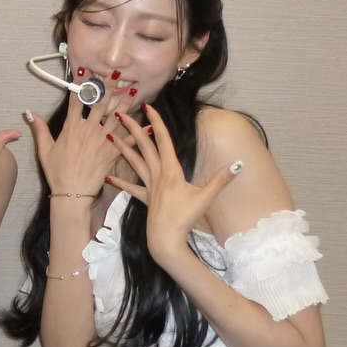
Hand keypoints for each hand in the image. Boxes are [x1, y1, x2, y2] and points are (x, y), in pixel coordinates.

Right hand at [23, 67, 130, 200]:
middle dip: (109, 86)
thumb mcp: (45, 150)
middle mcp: (88, 130)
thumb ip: (40, 129)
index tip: (85, 70)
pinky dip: (139, 132)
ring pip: (116, 116)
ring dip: (126, 102)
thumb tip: (30, 113)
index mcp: (72, 127)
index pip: (76, 100)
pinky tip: (149, 124)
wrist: (72, 193)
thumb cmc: (57, 173)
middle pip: (100, 103)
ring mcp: (102, 140)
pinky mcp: (112, 152)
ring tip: (134, 88)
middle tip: (117, 72)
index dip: (80, 84)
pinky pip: (128, 139)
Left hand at [106, 104, 243, 262]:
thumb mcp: (206, 198)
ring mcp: (149, 187)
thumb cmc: (185, 219)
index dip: (157, 122)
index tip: (148, 107)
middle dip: (132, 128)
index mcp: (172, 170)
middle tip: (120, 113)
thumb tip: (239, 164)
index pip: (164, 140)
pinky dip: (120, 181)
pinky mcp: (145, 199)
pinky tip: (108, 176)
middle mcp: (158, 175)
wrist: (166, 240)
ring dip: (123, 148)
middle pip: (144, 147)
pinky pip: (131, 187)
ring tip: (109, 136)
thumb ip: (221, 180)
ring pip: (134, 162)